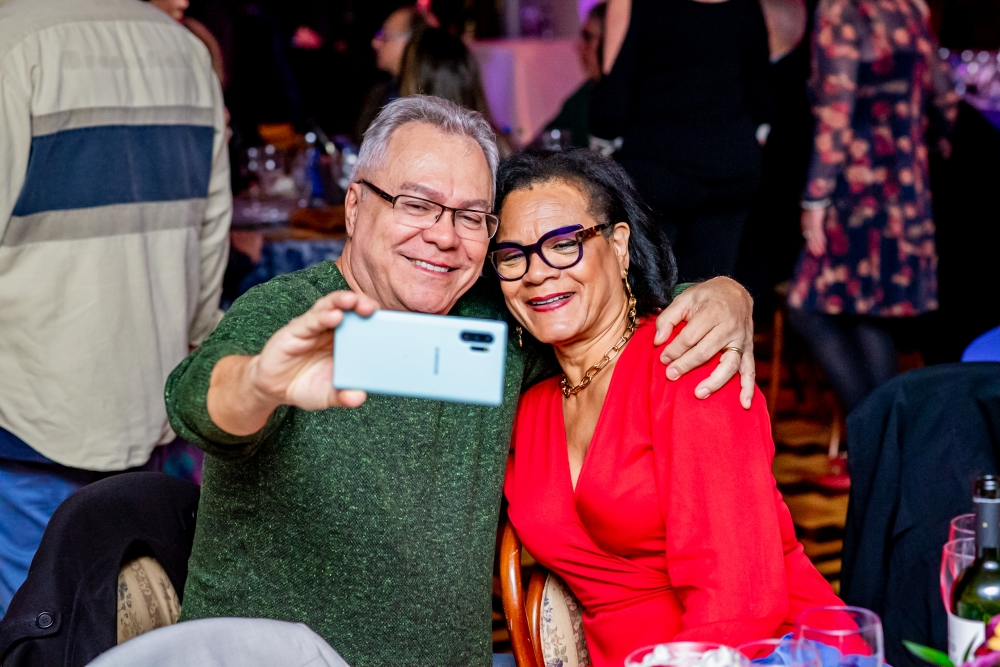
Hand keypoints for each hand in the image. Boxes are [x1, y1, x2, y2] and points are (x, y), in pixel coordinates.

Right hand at [248, 290, 377, 410]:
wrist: (274, 388)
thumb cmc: (307, 386)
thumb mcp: (328, 395)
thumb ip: (343, 396)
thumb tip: (359, 397)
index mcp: (346, 341)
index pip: (364, 322)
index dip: (377, 318)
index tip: (391, 320)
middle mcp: (332, 329)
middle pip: (350, 309)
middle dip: (363, 305)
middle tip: (372, 308)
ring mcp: (313, 327)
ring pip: (330, 307)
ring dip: (343, 302)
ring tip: (354, 302)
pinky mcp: (295, 331)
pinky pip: (311, 320)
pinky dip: (323, 316)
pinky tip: (334, 316)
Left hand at [653, 277, 755, 408]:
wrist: (735, 291)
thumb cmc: (706, 297)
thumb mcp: (684, 299)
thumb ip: (668, 318)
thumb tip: (659, 340)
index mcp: (712, 312)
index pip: (691, 336)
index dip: (675, 349)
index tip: (663, 358)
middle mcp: (729, 327)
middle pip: (706, 351)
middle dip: (687, 365)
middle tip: (671, 376)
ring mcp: (741, 340)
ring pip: (729, 364)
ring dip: (715, 381)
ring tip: (699, 393)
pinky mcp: (748, 349)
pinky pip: (750, 370)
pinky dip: (748, 387)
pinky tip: (744, 403)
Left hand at [801, 207, 826, 256]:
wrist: (815, 197)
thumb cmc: (818, 204)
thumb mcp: (821, 213)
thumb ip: (824, 220)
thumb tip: (831, 226)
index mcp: (806, 222)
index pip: (808, 234)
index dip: (811, 242)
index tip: (813, 248)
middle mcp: (806, 224)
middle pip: (809, 238)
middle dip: (813, 246)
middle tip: (817, 254)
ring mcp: (809, 224)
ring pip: (813, 238)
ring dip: (816, 245)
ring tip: (820, 253)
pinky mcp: (814, 223)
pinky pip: (817, 234)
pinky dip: (819, 240)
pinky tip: (822, 245)